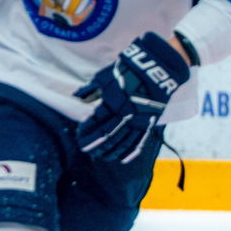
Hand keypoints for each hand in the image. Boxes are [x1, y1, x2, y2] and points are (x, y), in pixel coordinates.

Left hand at [74, 31, 189, 162]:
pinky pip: (139, 142)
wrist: (155, 71)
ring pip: (122, 142)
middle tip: (85, 149)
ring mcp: (138, 121)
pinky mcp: (149, 124)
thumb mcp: (104, 77)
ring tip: (100, 156)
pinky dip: (130, 153)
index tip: (78, 134)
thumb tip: (75, 96)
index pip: (95, 121)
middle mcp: (125, 114)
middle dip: (94, 144)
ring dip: (109, 151)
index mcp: (112, 102)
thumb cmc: (126, 72)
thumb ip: (89, 89)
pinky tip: (121, 159)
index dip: (85, 130)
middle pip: (107, 135)